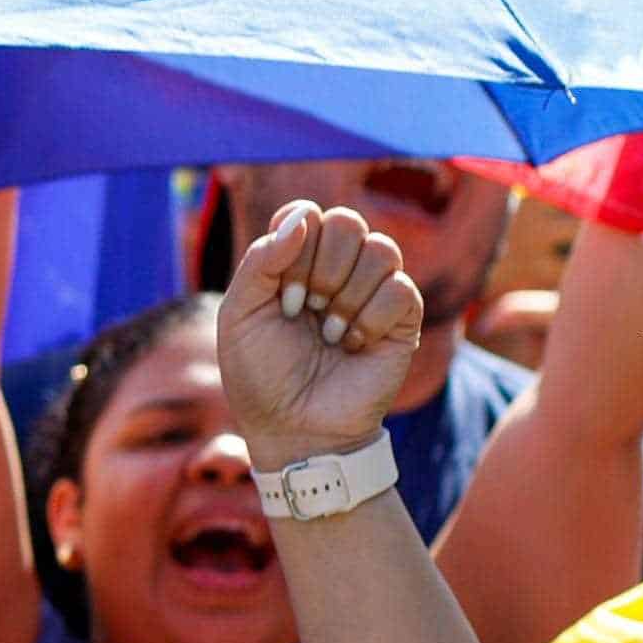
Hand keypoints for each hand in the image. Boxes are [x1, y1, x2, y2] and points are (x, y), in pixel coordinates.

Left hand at [218, 201, 424, 457]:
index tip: (280, 289)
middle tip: (303, 311)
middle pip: (347, 222)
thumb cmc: (260, 375)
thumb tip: (304, 216)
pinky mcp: (403, 316)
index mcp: (295, 261)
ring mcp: (373, 290)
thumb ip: (261, 260)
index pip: (307, 213)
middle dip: (320, 270)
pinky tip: (352, 345)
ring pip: (381, 249)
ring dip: (345, 298)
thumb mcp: (239, 315)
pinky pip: (400, 288)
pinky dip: (369, 320)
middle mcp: (337, 268)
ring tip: (327, 335)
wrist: (293, 428)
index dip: (294, 244)